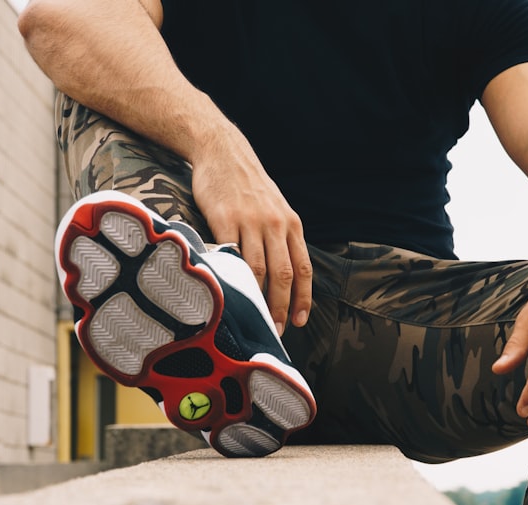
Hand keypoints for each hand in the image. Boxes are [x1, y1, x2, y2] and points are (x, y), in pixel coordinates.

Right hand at [189, 130, 312, 334]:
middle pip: (282, 274)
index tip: (300, 321)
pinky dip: (229, 276)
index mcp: (291, 224)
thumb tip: (283, 277)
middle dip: (281, 306)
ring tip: (252, 317)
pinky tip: (228, 292)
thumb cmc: (248, 186)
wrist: (223, 152)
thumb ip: (281, 238)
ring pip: (257, 269)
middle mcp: (275, 224)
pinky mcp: (224, 219)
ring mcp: (249, 221)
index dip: (303, 298)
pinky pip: (229, 254)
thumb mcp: (276, 208)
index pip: (302, 268)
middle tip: (275, 329)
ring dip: (256, 298)